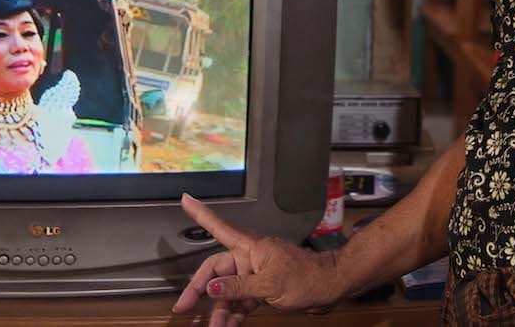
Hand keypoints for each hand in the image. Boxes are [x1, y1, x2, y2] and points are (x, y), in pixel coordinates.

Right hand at [172, 193, 346, 324]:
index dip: (201, 214)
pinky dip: (233, 314)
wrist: (330, 287)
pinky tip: (226, 325)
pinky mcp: (262, 289)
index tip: (186, 200)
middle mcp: (250, 258)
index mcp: (251, 247)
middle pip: (216, 271)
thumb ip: (239, 287)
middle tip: (184, 306)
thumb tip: (212, 287)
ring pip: (227, 291)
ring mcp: (255, 274)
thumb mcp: (270, 284)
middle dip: (198, 290)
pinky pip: (240, 301)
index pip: (220, 227)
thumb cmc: (308, 277)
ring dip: (219, 310)